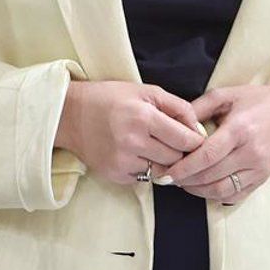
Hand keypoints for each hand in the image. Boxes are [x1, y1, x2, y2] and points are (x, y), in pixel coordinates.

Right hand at [54, 80, 203, 184]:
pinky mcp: (115, 174)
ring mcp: (123, 161)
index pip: (185, 139)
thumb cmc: (110, 98)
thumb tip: (199, 129)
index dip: (196, 141)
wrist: (69, 115)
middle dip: (182, 152)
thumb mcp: (146, 91)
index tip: (197, 139)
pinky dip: (147, 168)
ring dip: (165, 162)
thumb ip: (178, 107)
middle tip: (178, 143)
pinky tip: (138, 154)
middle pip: (177, 158)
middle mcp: (133, 141)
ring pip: (163, 171)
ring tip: (157, 147)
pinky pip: (145, 178)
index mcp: (143, 116)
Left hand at [165, 84, 269, 206]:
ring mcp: (258, 168)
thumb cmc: (261, 101)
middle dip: (185, 180)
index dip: (184, 167)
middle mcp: (250, 152)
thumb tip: (175, 122)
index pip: (207, 155)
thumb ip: (199, 107)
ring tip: (183, 183)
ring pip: (222, 190)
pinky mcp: (262, 178)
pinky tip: (203, 188)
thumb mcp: (228, 95)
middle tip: (168, 178)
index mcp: (240, 129)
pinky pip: (235, 195)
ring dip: (197, 191)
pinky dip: (215, 195)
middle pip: (211, 175)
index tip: (166, 172)